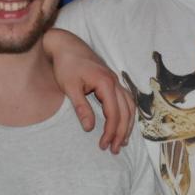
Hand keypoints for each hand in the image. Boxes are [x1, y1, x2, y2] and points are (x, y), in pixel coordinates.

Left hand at [46, 29, 134, 153]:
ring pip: (129, 105)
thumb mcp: (70, 87)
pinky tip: (123, 122)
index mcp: (105, 83)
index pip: (114, 113)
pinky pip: (125, 99)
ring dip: (127, 124)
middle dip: (121, 132)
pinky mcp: (111, 80)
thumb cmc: (66, 65)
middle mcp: (114, 81)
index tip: (103, 145)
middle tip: (114, 149)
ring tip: (121, 141)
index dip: (110, 131)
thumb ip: (81, 108)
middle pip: (126, 111)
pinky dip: (127, 113)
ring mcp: (115, 80)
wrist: (65, 45)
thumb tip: (90, 128)